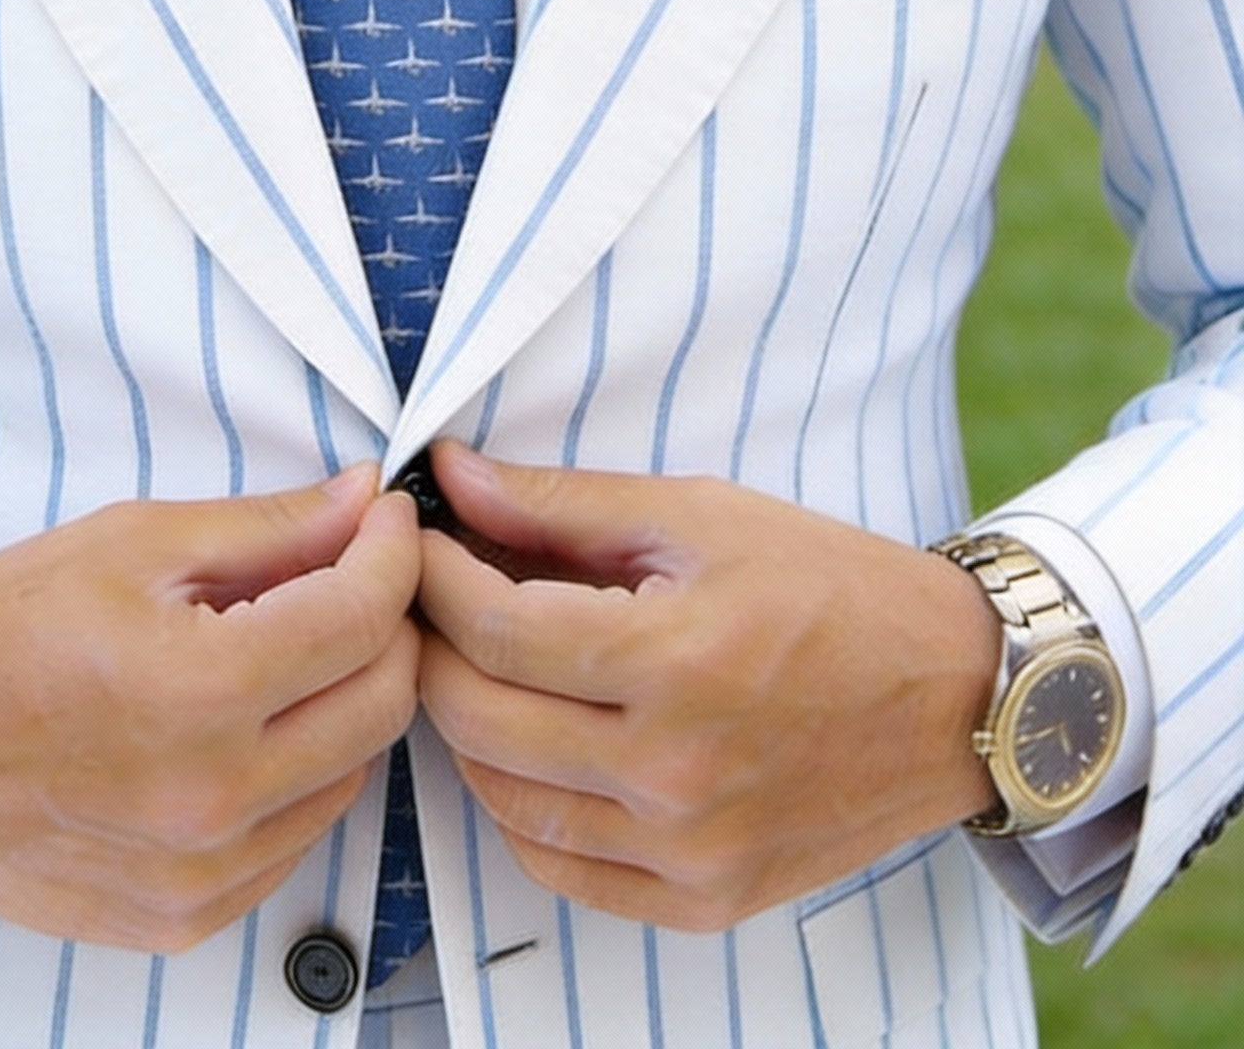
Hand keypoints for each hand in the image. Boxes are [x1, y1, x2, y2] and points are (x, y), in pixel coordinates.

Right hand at [0, 468, 421, 951]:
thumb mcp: (131, 542)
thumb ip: (266, 527)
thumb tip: (361, 502)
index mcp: (197, 689)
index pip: (363, 615)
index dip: (392, 550)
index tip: (385, 519)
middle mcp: (211, 797)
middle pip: (383, 701)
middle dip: (387, 622)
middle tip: (351, 575)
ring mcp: (201, 873)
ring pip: (352, 774)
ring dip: (345, 700)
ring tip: (287, 648)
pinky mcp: (185, 917)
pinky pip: (296, 839)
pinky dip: (298, 774)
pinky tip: (247, 725)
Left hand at [415, 443, 1001, 932]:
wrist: (957, 693)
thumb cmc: (830, 587)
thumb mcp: (698, 515)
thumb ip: (562, 503)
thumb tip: (452, 476)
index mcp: (677, 662)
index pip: (494, 631)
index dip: (433, 579)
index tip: (417, 541)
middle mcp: (677, 772)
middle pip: (479, 718)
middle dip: (431, 646)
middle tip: (429, 598)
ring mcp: (690, 849)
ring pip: (505, 800)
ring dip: (465, 726)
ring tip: (476, 664)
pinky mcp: (707, 898)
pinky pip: (561, 868)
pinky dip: (520, 808)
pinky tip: (527, 748)